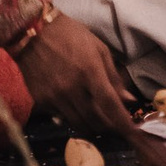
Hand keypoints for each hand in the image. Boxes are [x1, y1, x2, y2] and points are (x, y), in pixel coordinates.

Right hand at [12, 13, 132, 131]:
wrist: (32, 33)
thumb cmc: (72, 36)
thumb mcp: (99, 49)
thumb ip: (114, 77)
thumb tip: (128, 100)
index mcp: (90, 72)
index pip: (110, 104)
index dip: (123, 122)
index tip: (133, 132)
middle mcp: (72, 89)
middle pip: (95, 120)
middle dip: (110, 126)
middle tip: (116, 124)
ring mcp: (54, 97)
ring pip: (78, 123)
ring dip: (92, 125)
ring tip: (99, 119)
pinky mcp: (40, 102)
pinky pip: (62, 118)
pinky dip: (74, 117)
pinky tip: (78, 109)